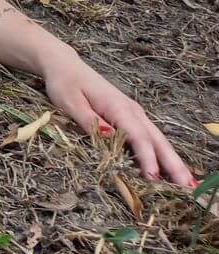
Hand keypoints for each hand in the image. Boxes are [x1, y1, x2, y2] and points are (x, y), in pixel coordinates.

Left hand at [42, 55, 195, 187]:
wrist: (66, 66)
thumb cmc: (65, 84)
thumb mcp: (70, 103)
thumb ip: (90, 121)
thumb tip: (110, 137)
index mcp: (118, 107)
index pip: (138, 136)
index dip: (146, 158)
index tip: (153, 177)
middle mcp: (132, 111)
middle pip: (157, 139)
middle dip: (173, 163)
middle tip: (188, 186)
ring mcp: (134, 113)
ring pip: (158, 139)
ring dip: (173, 160)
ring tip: (188, 182)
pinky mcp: (130, 117)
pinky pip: (150, 137)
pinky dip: (162, 153)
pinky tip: (168, 168)